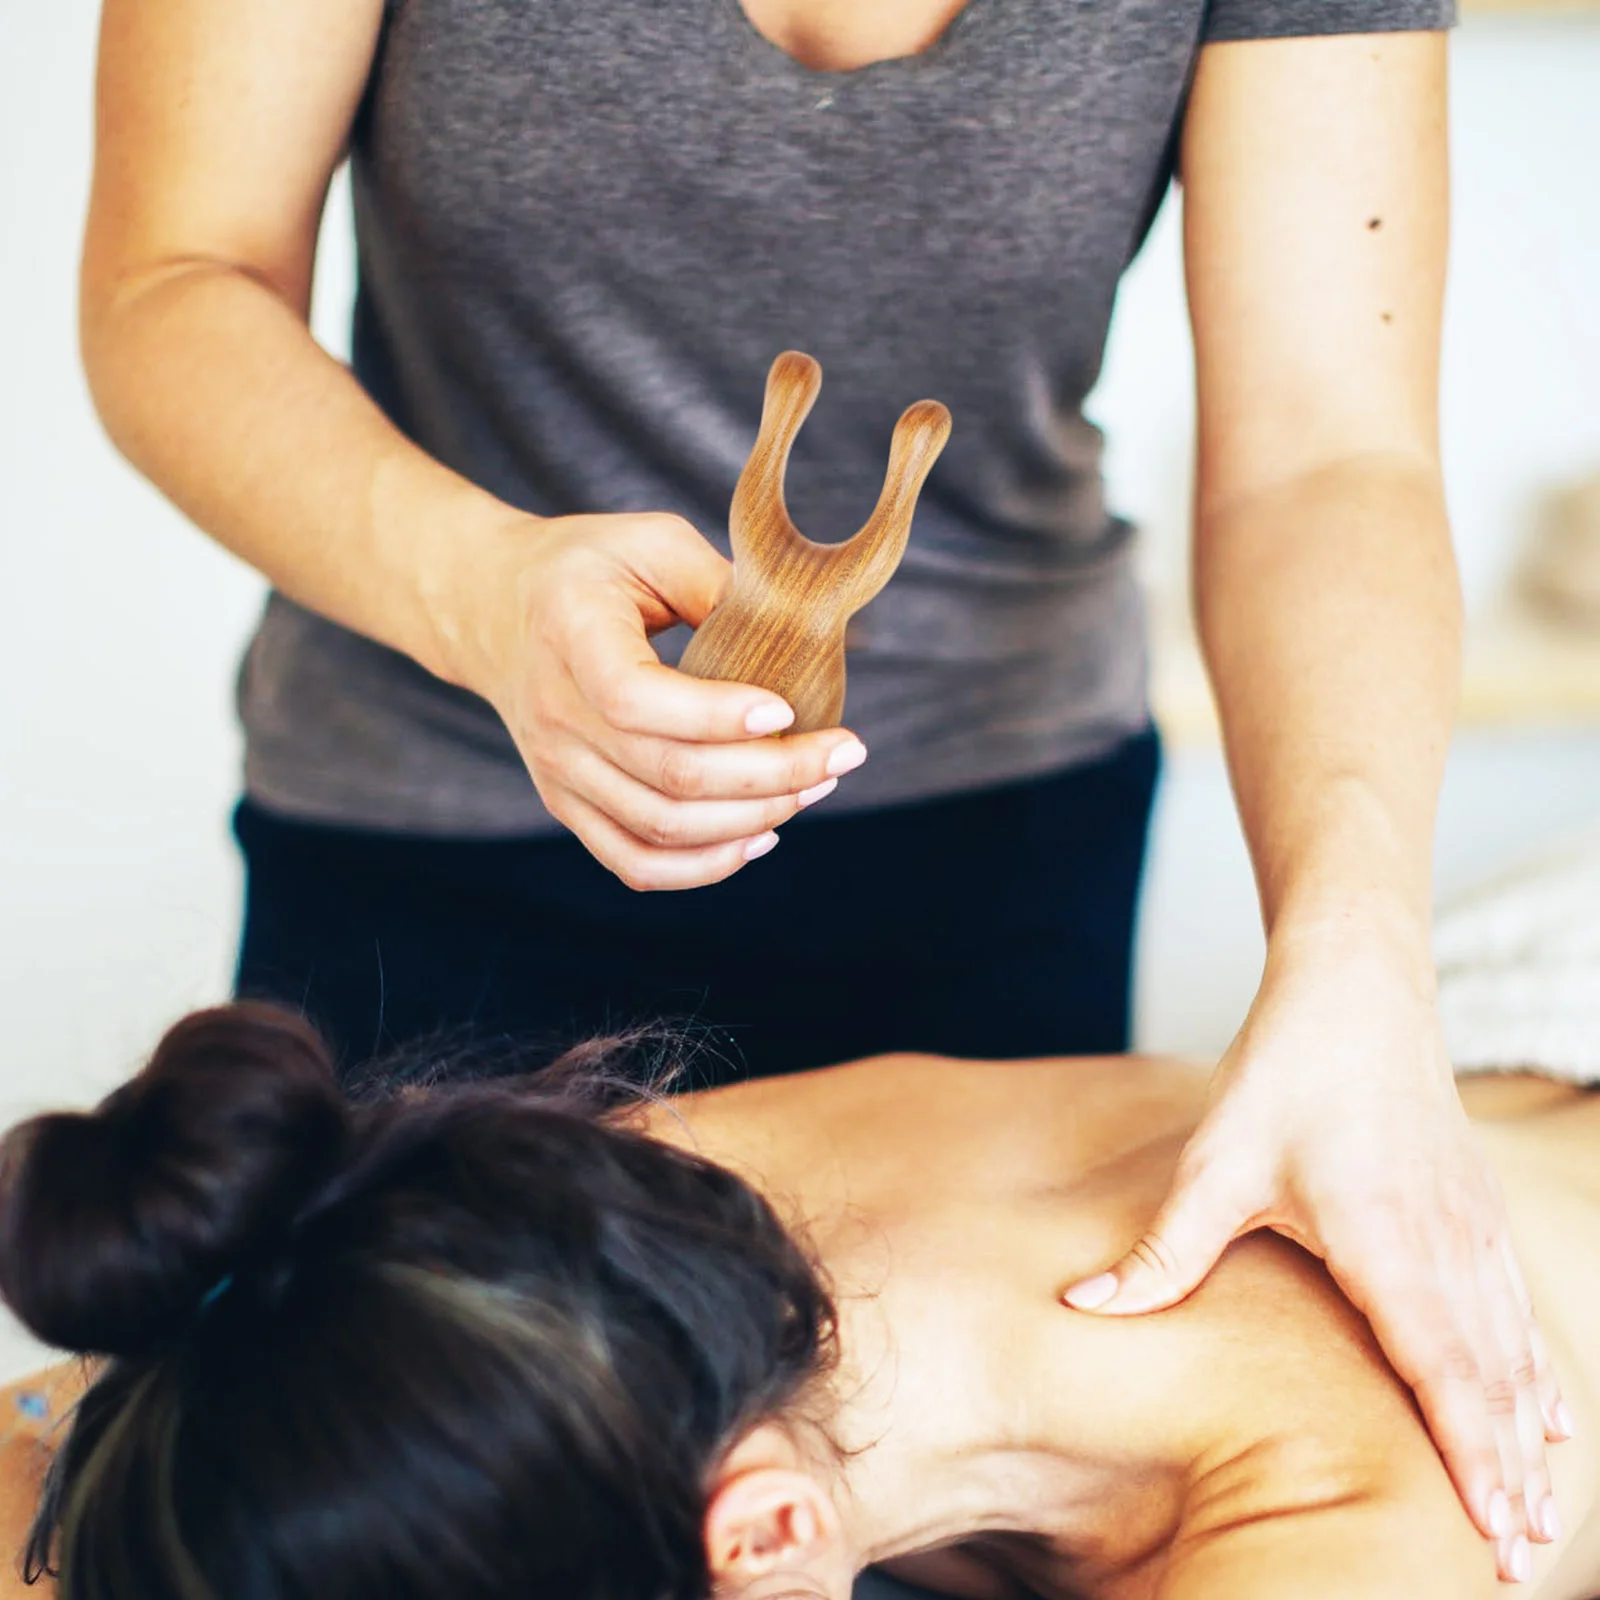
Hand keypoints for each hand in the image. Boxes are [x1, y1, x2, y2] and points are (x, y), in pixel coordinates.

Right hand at [445, 510, 866, 888]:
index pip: (636, 700)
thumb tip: (798, 639)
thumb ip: (718, 584)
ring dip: (754, 819)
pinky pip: (637, 864)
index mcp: (570, 634)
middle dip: (773, 774)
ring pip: (662, 829)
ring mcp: (558, 771)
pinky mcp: (569, 806)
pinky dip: (705, 866)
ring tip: (815, 786)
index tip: (786, 706)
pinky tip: (760, 837)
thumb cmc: (587, 568)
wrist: (493, 610)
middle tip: (843, 752)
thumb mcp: (650, 541)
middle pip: (669, 776)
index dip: (717, 716)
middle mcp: (555, 714)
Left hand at [1063, 918, 1571, 1582]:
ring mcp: (1471, 1224)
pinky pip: (1515, 1304)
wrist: (1356, 988)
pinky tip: (1544, 1408)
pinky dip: (1531, 1366)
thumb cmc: (1286, 1071)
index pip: (1442, 1377)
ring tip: (1531, 1512)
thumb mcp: (1214, 1166)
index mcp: (1388, 1246)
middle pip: (1488, 1381)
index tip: (1491, 1537)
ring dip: (1522, 1433)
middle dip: (1505, 1476)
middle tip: (1515, 1565)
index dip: (1468, 1462)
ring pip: (1512, 1348)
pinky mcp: (1475, 1204)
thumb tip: (1081, 1305)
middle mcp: (1447, 1245)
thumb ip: (1161, 1252)